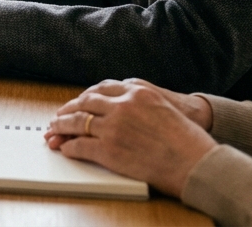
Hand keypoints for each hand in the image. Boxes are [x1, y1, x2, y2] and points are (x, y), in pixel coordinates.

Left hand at [43, 79, 216, 197]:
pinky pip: (81, 145)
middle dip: (70, 109)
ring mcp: (113, 126)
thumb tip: (122, 107)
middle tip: (60, 115)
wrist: (196, 162)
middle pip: (85, 102)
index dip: (86, 97)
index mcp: (137, 91)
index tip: (79, 102)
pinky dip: (70, 147)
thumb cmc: (188, 139)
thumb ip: (141, 103)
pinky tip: (67, 149)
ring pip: (77, 122)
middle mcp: (122, 105)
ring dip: (62, 126)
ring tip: (54, 130)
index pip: (101, 89)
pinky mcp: (108, 149)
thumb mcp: (165, 107)